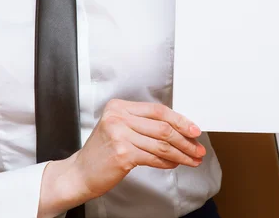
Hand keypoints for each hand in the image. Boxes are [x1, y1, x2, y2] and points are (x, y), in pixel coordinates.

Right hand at [39, 99, 204, 216]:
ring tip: (192, 159)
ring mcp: (119, 135)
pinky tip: (175, 164)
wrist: (80, 173)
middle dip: (185, 139)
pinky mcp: (123, 154)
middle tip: (198, 148)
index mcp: (119, 106)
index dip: (180, 120)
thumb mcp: (119, 128)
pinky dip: (168, 162)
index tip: (194, 130)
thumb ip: (144, 124)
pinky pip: (154, 157)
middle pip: (163, 126)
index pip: (158, 110)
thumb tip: (179, 128)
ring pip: (162, 144)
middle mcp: (118, 117)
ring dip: (181, 153)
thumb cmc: (102, 152)